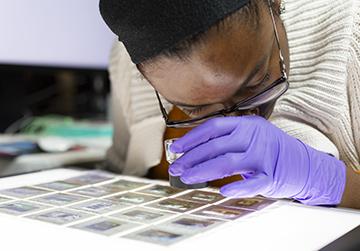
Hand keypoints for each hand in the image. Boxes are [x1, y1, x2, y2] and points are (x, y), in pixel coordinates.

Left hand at [169, 116, 345, 204]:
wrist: (304, 164)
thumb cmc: (270, 149)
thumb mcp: (251, 136)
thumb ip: (227, 139)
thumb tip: (195, 149)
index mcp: (246, 124)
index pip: (213, 127)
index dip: (192, 138)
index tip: (176, 148)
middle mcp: (254, 137)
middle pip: (216, 146)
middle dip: (191, 158)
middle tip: (176, 168)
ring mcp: (263, 157)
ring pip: (227, 163)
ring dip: (203, 171)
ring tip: (187, 178)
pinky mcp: (272, 176)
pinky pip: (252, 183)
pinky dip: (237, 187)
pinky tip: (222, 191)